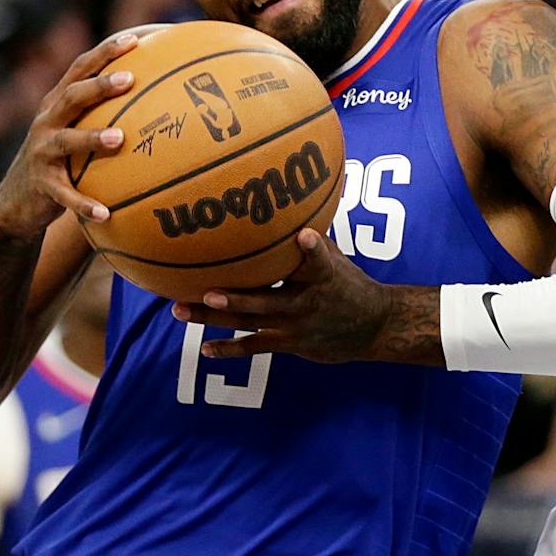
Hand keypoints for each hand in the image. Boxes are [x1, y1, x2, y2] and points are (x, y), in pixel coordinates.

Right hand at [0, 28, 150, 239]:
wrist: (15, 203)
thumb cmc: (61, 160)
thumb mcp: (74, 131)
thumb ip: (103, 113)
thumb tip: (160, 97)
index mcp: (56, 104)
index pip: (79, 69)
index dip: (104, 52)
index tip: (134, 39)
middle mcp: (46, 123)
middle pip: (71, 97)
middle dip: (99, 85)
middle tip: (129, 79)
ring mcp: (41, 154)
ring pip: (66, 142)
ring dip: (92, 138)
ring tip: (120, 138)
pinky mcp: (41, 185)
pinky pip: (65, 196)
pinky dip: (84, 204)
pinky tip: (106, 213)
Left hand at [173, 228, 441, 364]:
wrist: (373, 327)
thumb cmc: (350, 284)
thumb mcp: (337, 259)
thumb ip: (311, 240)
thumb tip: (286, 207)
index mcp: (323, 276)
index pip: (320, 259)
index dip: (313, 248)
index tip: (304, 236)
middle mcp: (306, 302)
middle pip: (265, 301)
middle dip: (235, 298)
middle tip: (207, 292)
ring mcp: (294, 326)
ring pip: (248, 323)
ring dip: (213, 318)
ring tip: (182, 311)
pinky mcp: (288, 344)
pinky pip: (254, 347)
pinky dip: (229, 348)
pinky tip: (204, 348)